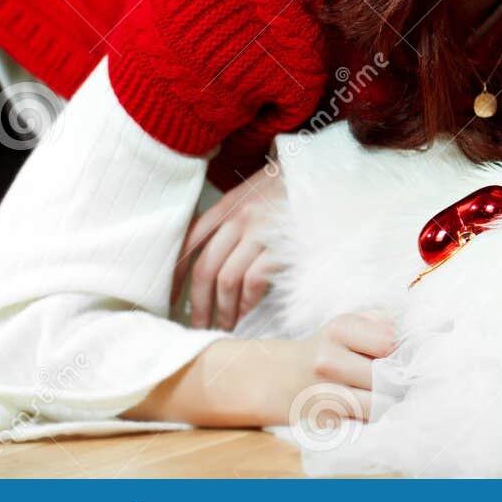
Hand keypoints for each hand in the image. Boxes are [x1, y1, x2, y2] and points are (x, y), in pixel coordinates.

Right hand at [126, 311, 400, 428]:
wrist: (270, 378)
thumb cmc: (323, 349)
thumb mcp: (348, 324)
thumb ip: (383, 324)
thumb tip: (418, 338)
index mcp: (339, 329)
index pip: (391, 342)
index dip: (400, 352)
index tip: (397, 357)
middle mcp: (327, 360)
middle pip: (388, 379)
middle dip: (398, 383)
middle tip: (397, 384)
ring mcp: (321, 393)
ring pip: (378, 406)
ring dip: (385, 405)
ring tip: (382, 399)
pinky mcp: (319, 422)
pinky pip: (361, 425)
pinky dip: (368, 421)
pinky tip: (363, 412)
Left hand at [171, 159, 285, 330]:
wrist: (329, 176)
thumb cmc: (294, 187)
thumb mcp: (257, 192)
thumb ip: (235, 216)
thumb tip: (214, 255)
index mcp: (228, 205)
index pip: (189, 242)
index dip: (176, 274)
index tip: (171, 298)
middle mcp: (239, 218)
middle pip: (205, 268)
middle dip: (198, 304)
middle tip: (199, 325)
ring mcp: (260, 231)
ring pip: (227, 280)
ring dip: (223, 309)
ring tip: (225, 325)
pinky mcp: (281, 245)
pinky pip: (254, 281)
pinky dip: (247, 302)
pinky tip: (248, 312)